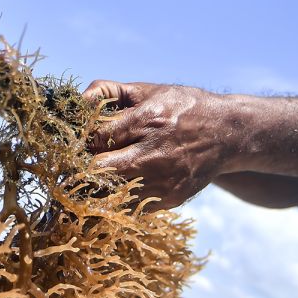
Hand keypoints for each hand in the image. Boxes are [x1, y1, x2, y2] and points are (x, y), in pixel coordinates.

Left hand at [81, 79, 227, 209]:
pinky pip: (130, 207)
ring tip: (87, 179)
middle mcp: (155, 154)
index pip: (97, 138)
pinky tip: (111, 189)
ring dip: (95, 188)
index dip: (79, 142)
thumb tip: (76, 101)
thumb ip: (109, 91)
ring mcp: (163, 180)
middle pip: (100, 170)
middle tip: (70, 165)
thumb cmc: (182, 107)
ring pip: (111, 195)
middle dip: (81, 168)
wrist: (227, 134)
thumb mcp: (148, 90)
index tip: (70, 143)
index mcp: (148, 121)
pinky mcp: (169, 199)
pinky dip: (115, 200)